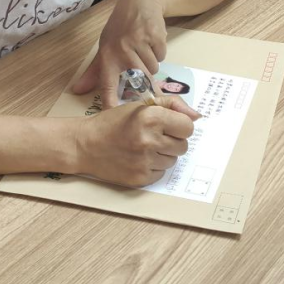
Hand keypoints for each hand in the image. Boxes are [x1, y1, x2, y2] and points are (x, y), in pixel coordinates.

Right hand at [72, 95, 199, 186]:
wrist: (85, 144)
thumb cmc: (114, 122)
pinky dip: (153, 167)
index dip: (180, 126)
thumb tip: (198, 116)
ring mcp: (145, 161)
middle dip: (172, 141)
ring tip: (143, 147)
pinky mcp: (140, 178)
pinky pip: (161, 173)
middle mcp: (149, 139)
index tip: (169, 126)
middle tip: (154, 137)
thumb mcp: (140, 105)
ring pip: (173, 160)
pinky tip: (138, 159)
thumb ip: (172, 105)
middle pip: (183, 146)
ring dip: (163, 154)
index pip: (188, 127)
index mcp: (151, 117)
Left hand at [73, 0, 166, 107]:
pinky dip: (159, 53)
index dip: (111, 101)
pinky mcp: (155, 37)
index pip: (108, 84)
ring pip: (152, 71)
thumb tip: (77, 90)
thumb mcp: (104, 47)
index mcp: (107, 56)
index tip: (114, 115)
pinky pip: (161, 57)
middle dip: (145, 86)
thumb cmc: (119, 30)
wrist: (139, 3)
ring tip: (143, 52)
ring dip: (151, 65)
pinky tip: (151, 43)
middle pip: (139, 81)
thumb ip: (94, 72)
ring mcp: (139, 43)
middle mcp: (122, 50)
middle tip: (146, 86)